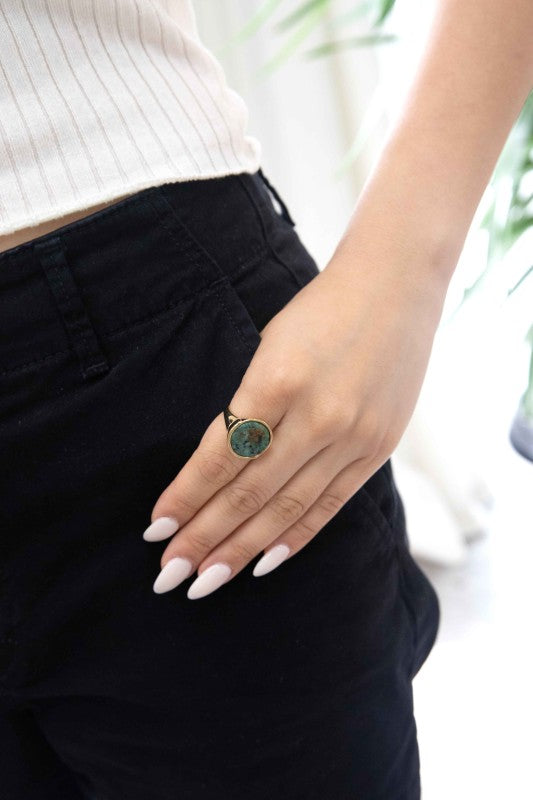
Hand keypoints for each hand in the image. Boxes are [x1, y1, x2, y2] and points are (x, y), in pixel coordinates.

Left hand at [143, 252, 447, 598]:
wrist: (395, 287)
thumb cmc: (319, 311)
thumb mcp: (269, 346)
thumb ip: (249, 408)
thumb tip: (217, 471)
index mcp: (278, 380)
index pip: (220, 456)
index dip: (185, 497)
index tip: (156, 530)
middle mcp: (317, 416)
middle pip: (249, 492)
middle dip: (204, 538)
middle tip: (168, 575)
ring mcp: (352, 436)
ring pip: (287, 508)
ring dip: (241, 549)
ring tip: (205, 581)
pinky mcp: (378, 448)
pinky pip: (331, 504)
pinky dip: (296, 537)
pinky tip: (264, 562)